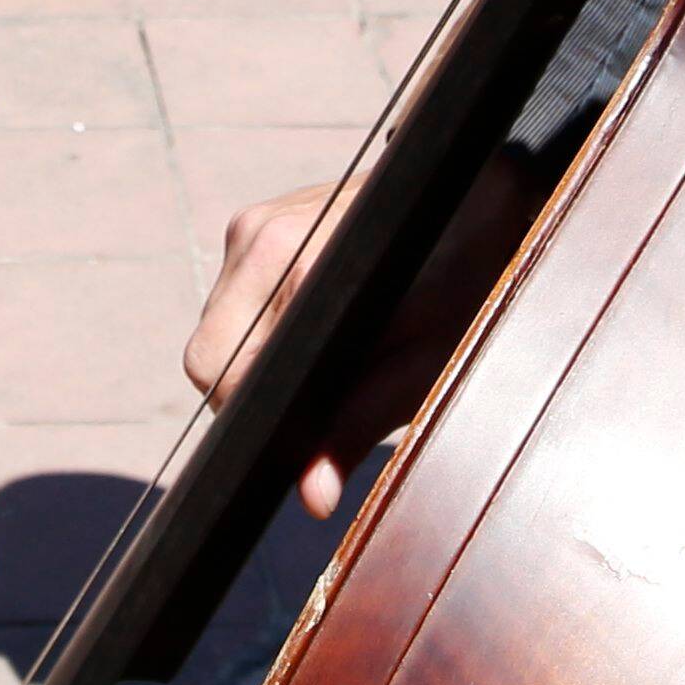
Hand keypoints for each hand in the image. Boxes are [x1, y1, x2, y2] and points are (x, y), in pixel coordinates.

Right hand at [187, 159, 534, 518]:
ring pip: (216, 330)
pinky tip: (319, 324)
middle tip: (320, 407)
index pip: (225, 375)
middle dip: (251, 396)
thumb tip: (311, 496)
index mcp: (296, 265)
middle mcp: (260, 237)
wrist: (476, 188)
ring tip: (331, 358)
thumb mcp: (426, 364)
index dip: (257, 421)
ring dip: (257, 359)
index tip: (298, 440)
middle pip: (207, 356)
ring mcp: (252, 223)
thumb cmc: (464, 278)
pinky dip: (263, 327)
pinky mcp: (253, 221)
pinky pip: (232, 300)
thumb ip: (359, 425)